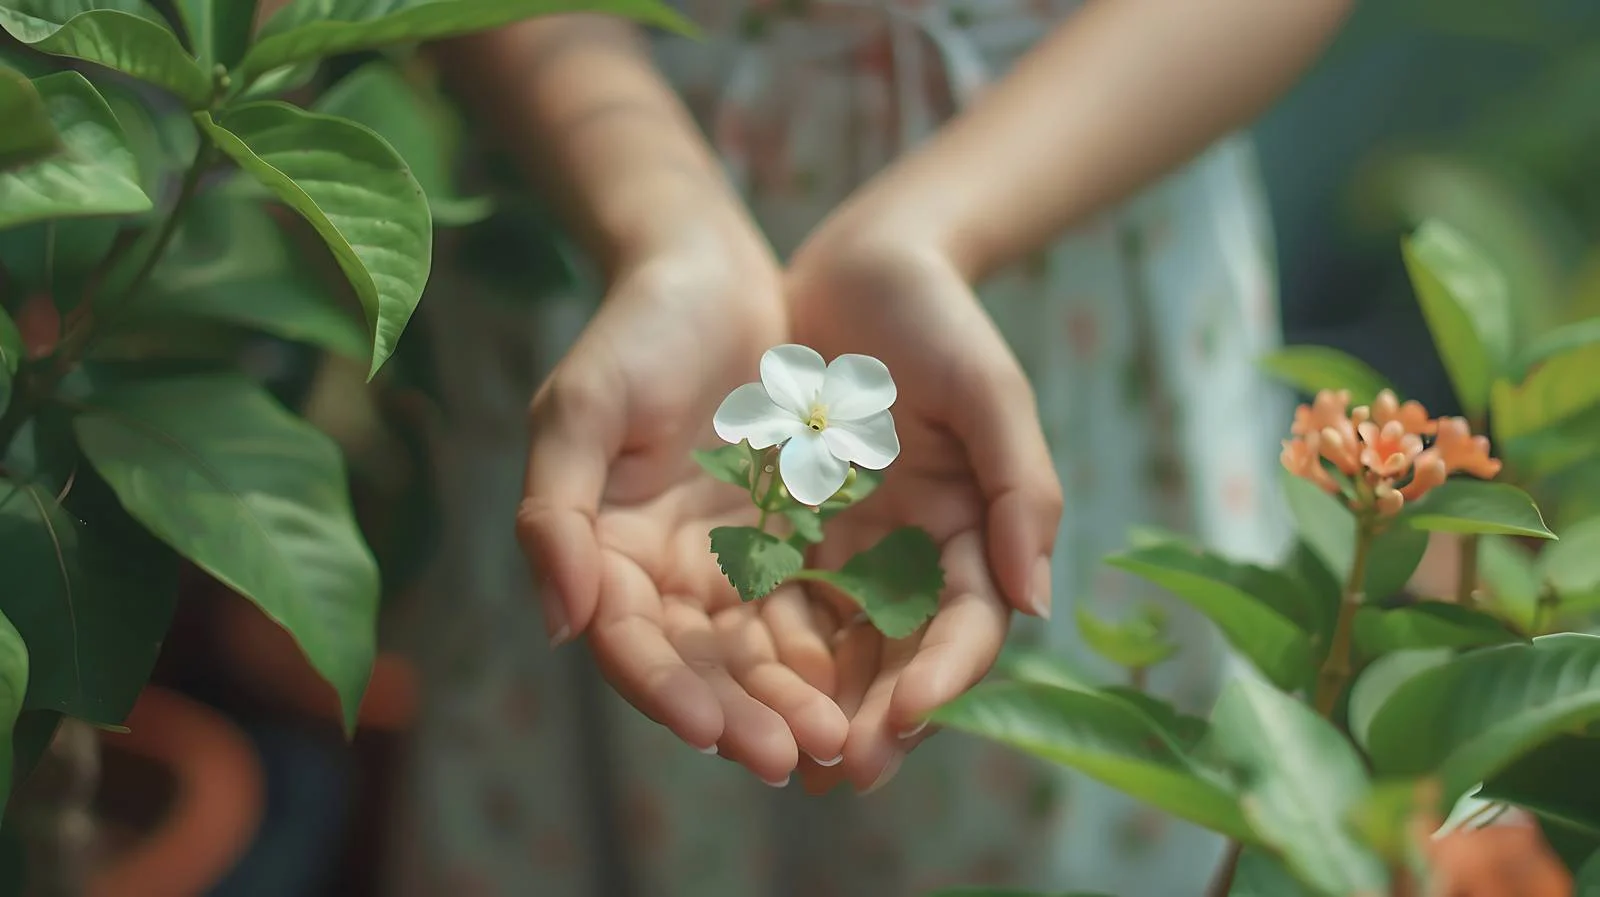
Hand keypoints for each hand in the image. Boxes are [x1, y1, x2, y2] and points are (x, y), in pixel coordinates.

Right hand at [517, 241, 850, 783]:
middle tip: (796, 758)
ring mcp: (729, 560)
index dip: (664, 691)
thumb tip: (563, 627)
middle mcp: (665, 572)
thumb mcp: (581, 406)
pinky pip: (815, 605)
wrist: (711, 272)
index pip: (630, 643)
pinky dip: (839, 646)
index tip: (710, 733)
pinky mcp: (788, 539)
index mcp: (605, 553)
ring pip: (762, 650)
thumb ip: (556, 514)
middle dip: (744, 716)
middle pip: (702, 665)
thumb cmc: (635, 331)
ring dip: (797, 699)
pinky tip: (874, 680)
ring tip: (842, 742)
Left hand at [781, 232, 1062, 792]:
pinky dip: (759, 651)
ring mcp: (849, 549)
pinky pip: (771, 604)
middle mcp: (911, 556)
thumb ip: (1020, 490)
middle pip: (898, 657)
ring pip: (834, 647)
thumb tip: (1038, 604)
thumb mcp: (990, 391)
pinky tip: (732, 689)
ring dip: (813, 705)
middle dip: (873, 717)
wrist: (856, 268)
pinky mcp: (786, 533)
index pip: (966, 626)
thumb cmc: (935, 319)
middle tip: (840, 773)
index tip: (906, 718)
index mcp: (970, 531)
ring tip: (784, 757)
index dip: (944, 678)